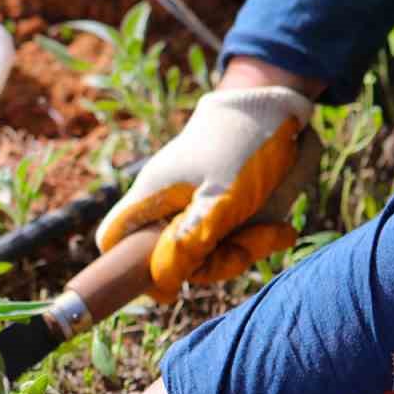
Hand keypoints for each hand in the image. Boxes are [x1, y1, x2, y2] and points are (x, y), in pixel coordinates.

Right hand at [96, 86, 316, 299]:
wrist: (276, 107)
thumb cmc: (241, 146)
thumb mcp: (220, 198)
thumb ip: (190, 241)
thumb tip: (163, 284)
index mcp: (151, 196)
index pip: (113, 239)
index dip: (129, 268)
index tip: (170, 286)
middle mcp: (165, 203)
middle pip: (170, 256)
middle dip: (216, 260)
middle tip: (254, 242)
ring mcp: (191, 204)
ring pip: (206, 251)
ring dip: (244, 249)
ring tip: (278, 230)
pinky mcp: (218, 205)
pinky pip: (229, 237)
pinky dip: (255, 237)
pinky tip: (281, 229)